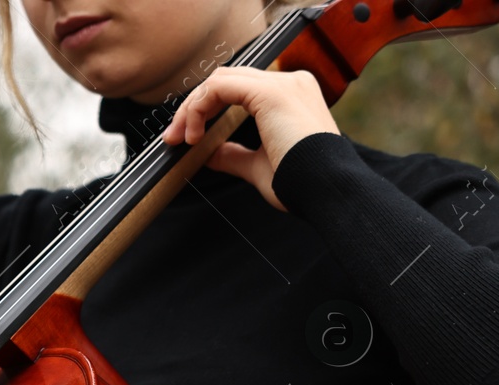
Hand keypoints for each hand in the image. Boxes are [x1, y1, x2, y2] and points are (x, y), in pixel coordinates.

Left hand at [159, 67, 338, 211]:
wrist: (325, 191)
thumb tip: (209, 153)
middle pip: (226, 80)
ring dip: (192, 107)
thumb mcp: (258, 166)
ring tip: (179, 137)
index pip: (238, 89)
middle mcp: (290, 83)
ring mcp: (282, 84)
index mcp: (291, 96)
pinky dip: (199, 108)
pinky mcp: (271, 93)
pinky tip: (193, 133)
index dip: (206, 109)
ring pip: (220, 80)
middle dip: (193, 107)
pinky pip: (219, 88)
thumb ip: (233, 155)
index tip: (185, 138)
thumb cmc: (300, 183)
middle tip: (172, 137)